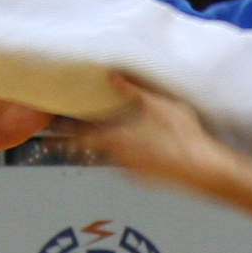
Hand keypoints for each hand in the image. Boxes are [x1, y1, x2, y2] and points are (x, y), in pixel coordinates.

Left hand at [69, 78, 251, 220]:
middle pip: (88, 150)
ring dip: (99, 151)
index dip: (62, 133)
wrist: (203, 169)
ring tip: (90, 144)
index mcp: (116, 138)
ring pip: (108, 158)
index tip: (47, 134)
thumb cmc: (182, 136)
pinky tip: (131, 152)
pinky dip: (123, 158)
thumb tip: (112, 73)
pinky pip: (127, 166)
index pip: (80, 135)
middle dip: (72, 145)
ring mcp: (131, 170)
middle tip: (56, 143)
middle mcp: (119, 157)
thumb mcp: (158, 104)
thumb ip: (133, 90)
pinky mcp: (145, 179)